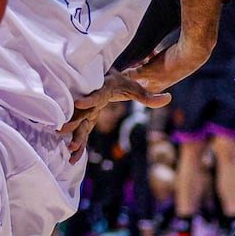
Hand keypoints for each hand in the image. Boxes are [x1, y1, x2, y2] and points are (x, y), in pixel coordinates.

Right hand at [57, 60, 172, 155]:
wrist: (108, 78)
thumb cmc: (122, 82)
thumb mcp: (136, 88)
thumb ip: (150, 96)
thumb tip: (168, 98)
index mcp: (103, 90)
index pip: (96, 94)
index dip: (88, 99)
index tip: (79, 103)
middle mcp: (91, 100)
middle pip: (82, 112)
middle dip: (74, 124)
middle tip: (66, 134)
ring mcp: (86, 110)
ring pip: (78, 124)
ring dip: (74, 137)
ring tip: (69, 150)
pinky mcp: (84, 118)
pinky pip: (80, 131)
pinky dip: (76, 142)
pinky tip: (72, 157)